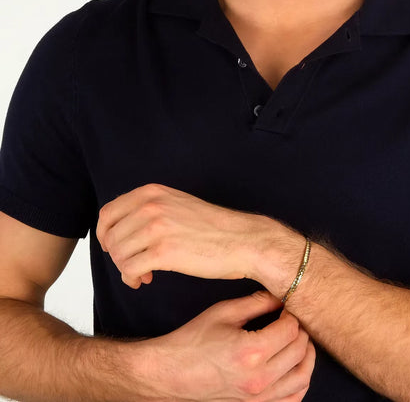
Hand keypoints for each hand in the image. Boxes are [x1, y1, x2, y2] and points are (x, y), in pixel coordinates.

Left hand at [96, 183, 283, 288]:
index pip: (108, 212)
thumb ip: (150, 208)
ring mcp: (156, 227)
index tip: (112, 246)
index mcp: (152, 192)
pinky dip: (132, 278)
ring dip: (126, 268)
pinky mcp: (164, 252)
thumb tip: (123, 228)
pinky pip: (129, 269)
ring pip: (118, 254)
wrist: (242, 240)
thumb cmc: (213, 227)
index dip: (105, 234)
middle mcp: (151, 206)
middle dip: (118, 255)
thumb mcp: (177, 203)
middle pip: (111, 236)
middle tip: (133, 265)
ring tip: (143, 274)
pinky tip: (146, 280)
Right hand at [133, 290, 315, 401]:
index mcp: (251, 352)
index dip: (290, 313)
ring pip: (302, 376)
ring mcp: (259, 397)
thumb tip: (280, 295)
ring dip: (306, 354)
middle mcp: (259, 378)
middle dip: (300, 330)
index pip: (290, 329)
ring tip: (298, 339)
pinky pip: (293, 398)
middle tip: (290, 318)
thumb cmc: (194, 340)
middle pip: (299, 350)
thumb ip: (256, 302)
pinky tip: (295, 365)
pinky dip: (300, 381)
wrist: (172, 373)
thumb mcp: (224, 312)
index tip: (284, 307)